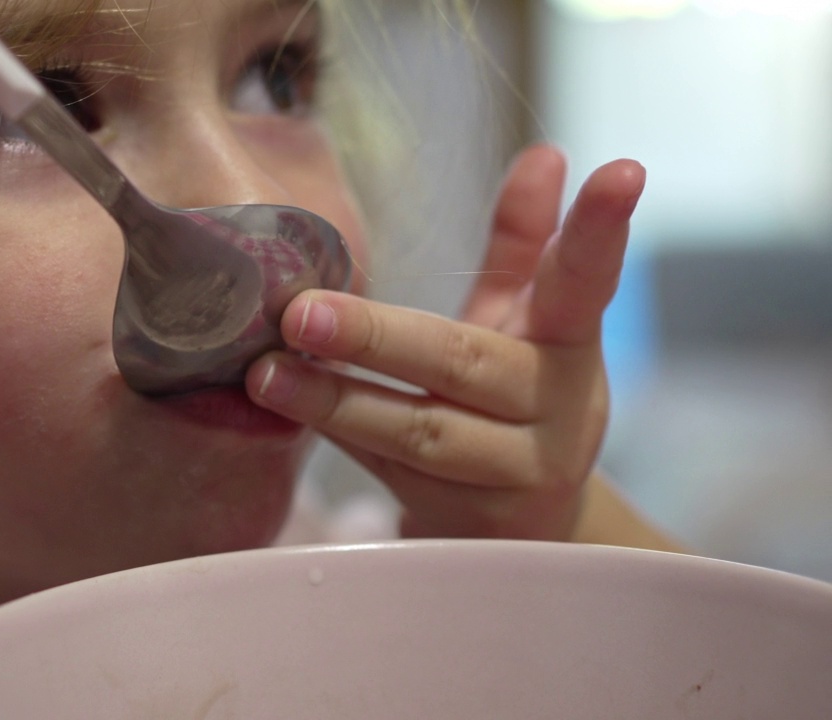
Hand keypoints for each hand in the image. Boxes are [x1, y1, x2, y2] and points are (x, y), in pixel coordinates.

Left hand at [246, 145, 644, 540]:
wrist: (524, 529)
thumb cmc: (511, 400)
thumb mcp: (521, 323)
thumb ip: (523, 244)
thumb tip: (544, 154)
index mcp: (570, 345)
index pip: (586, 281)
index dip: (600, 230)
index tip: (623, 171)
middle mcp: (557, 410)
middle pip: (465, 362)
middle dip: (377, 338)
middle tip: (301, 312)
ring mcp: (516, 475)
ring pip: (419, 433)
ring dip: (336, 401)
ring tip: (268, 373)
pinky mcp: (467, 525)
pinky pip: (389, 473)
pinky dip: (336, 437)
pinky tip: (283, 409)